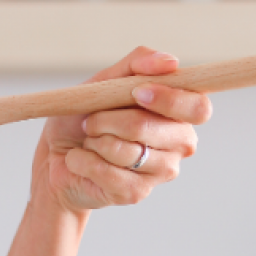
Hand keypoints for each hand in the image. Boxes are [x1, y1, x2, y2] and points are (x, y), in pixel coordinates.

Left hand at [31, 47, 209, 214]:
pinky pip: (108, 172)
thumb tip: (171, 62)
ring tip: (88, 141)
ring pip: (127, 150)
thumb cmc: (85, 116)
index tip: (137, 93)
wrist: (56, 157)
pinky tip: (79, 160)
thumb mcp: (106, 81)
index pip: (198, 108)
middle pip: (150, 127)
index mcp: (180, 114)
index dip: (168, 99)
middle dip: (109, 120)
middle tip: (91, 120)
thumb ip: (139, 63)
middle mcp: (179, 144)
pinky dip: (83, 161)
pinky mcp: (136, 193)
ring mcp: (161, 171)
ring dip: (94, 140)